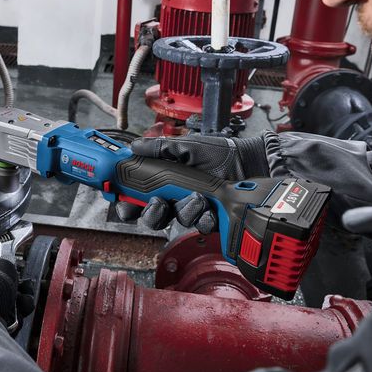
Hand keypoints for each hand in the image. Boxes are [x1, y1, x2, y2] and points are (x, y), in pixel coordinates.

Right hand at [116, 134, 269, 232]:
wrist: (248, 162)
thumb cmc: (219, 152)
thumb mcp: (187, 145)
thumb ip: (160, 148)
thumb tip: (134, 146)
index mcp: (163, 179)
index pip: (136, 195)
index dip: (126, 201)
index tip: (122, 201)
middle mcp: (173, 196)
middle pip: (150, 215)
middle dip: (151, 213)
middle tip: (158, 203)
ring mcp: (190, 208)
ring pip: (174, 220)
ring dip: (183, 209)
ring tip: (196, 196)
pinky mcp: (207, 217)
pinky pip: (198, 225)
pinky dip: (202, 217)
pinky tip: (209, 208)